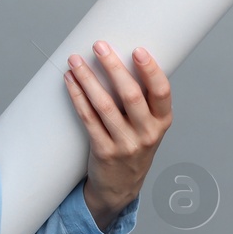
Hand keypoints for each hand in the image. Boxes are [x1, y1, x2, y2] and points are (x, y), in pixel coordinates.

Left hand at [63, 41, 172, 231]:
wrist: (121, 187)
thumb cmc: (134, 146)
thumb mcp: (149, 126)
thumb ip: (144, 100)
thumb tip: (121, 56)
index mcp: (162, 122)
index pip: (162, 92)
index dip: (151, 70)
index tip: (138, 50)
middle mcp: (147, 134)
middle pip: (131, 95)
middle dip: (113, 67)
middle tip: (99, 46)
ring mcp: (125, 144)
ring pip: (104, 105)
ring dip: (88, 79)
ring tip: (75, 60)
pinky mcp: (103, 151)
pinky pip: (88, 119)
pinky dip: (78, 97)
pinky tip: (70, 82)